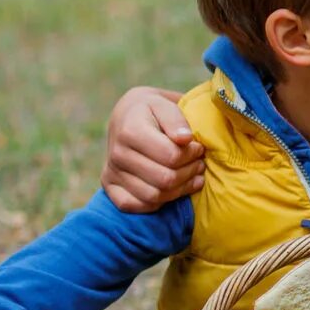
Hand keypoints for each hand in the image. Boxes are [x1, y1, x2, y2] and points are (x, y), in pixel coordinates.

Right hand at [102, 86, 202, 211]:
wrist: (126, 115)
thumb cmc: (152, 110)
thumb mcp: (164, 103)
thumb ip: (176, 119)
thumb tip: (185, 139)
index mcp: (130, 131)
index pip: (172, 156)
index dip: (192, 154)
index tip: (199, 146)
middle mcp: (117, 154)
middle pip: (165, 179)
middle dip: (190, 172)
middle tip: (200, 163)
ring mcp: (111, 171)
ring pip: (154, 196)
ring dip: (180, 189)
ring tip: (192, 174)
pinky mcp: (109, 186)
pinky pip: (135, 206)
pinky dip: (158, 203)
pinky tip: (174, 189)